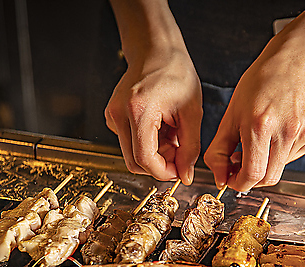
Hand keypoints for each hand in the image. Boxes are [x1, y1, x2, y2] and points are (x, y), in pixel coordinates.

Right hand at [105, 49, 202, 183]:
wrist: (156, 51)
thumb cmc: (176, 74)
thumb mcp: (192, 113)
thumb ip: (190, 148)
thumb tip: (185, 176)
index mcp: (138, 110)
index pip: (144, 159)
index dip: (163, 172)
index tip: (179, 172)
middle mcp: (119, 114)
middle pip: (135, 162)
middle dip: (159, 165)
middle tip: (179, 153)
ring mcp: (112, 116)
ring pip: (133, 155)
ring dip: (155, 154)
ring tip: (171, 135)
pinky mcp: (112, 117)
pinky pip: (130, 144)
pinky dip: (148, 144)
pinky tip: (161, 128)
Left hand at [204, 36, 304, 191]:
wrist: (295, 64)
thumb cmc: (260, 85)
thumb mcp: (231, 114)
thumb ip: (219, 151)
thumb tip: (220, 179)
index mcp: (260, 125)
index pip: (252, 174)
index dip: (239, 183)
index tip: (231, 179)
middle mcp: (286, 131)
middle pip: (268, 179)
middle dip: (250, 179)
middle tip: (240, 167)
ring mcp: (303, 135)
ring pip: (278, 170)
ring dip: (264, 165)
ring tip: (259, 142)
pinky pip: (290, 159)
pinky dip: (278, 155)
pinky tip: (276, 135)